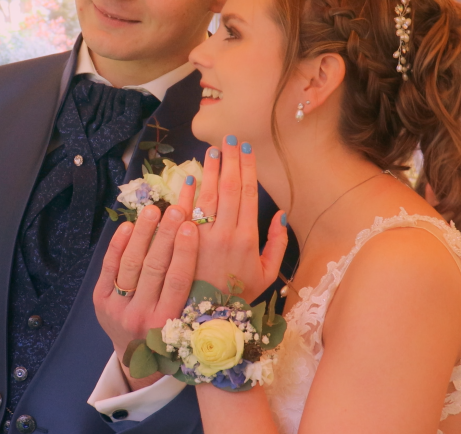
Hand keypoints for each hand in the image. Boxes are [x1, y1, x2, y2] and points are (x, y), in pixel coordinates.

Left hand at [93, 182, 199, 389]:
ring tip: (153, 210)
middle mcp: (142, 316)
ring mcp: (118, 308)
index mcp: (169, 322)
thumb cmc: (171, 335)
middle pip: (154, 268)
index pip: (178, 281)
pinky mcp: (100, 300)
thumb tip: (217, 253)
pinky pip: (109, 267)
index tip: (192, 226)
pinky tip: (129, 225)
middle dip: (165, 236)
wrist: (135, 358)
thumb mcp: (188, 323)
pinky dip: (118, 245)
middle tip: (176, 209)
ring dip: (143, 234)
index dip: (185, 252)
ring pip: (131, 264)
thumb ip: (200, 295)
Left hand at [192, 137, 288, 301]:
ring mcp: (200, 237)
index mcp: (247, 239)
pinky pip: (184, 212)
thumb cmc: (238, 297)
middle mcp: (224, 233)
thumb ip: (277, 244)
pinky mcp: (181, 243)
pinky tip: (189, 178)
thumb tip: (279, 215)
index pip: (246, 194)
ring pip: (205, 195)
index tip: (245, 149)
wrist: (205, 320)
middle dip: (228, 161)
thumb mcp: (267, 275)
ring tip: (210, 150)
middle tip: (228, 139)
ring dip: (208, 170)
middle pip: (226, 188)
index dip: (246, 169)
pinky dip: (186, 193)